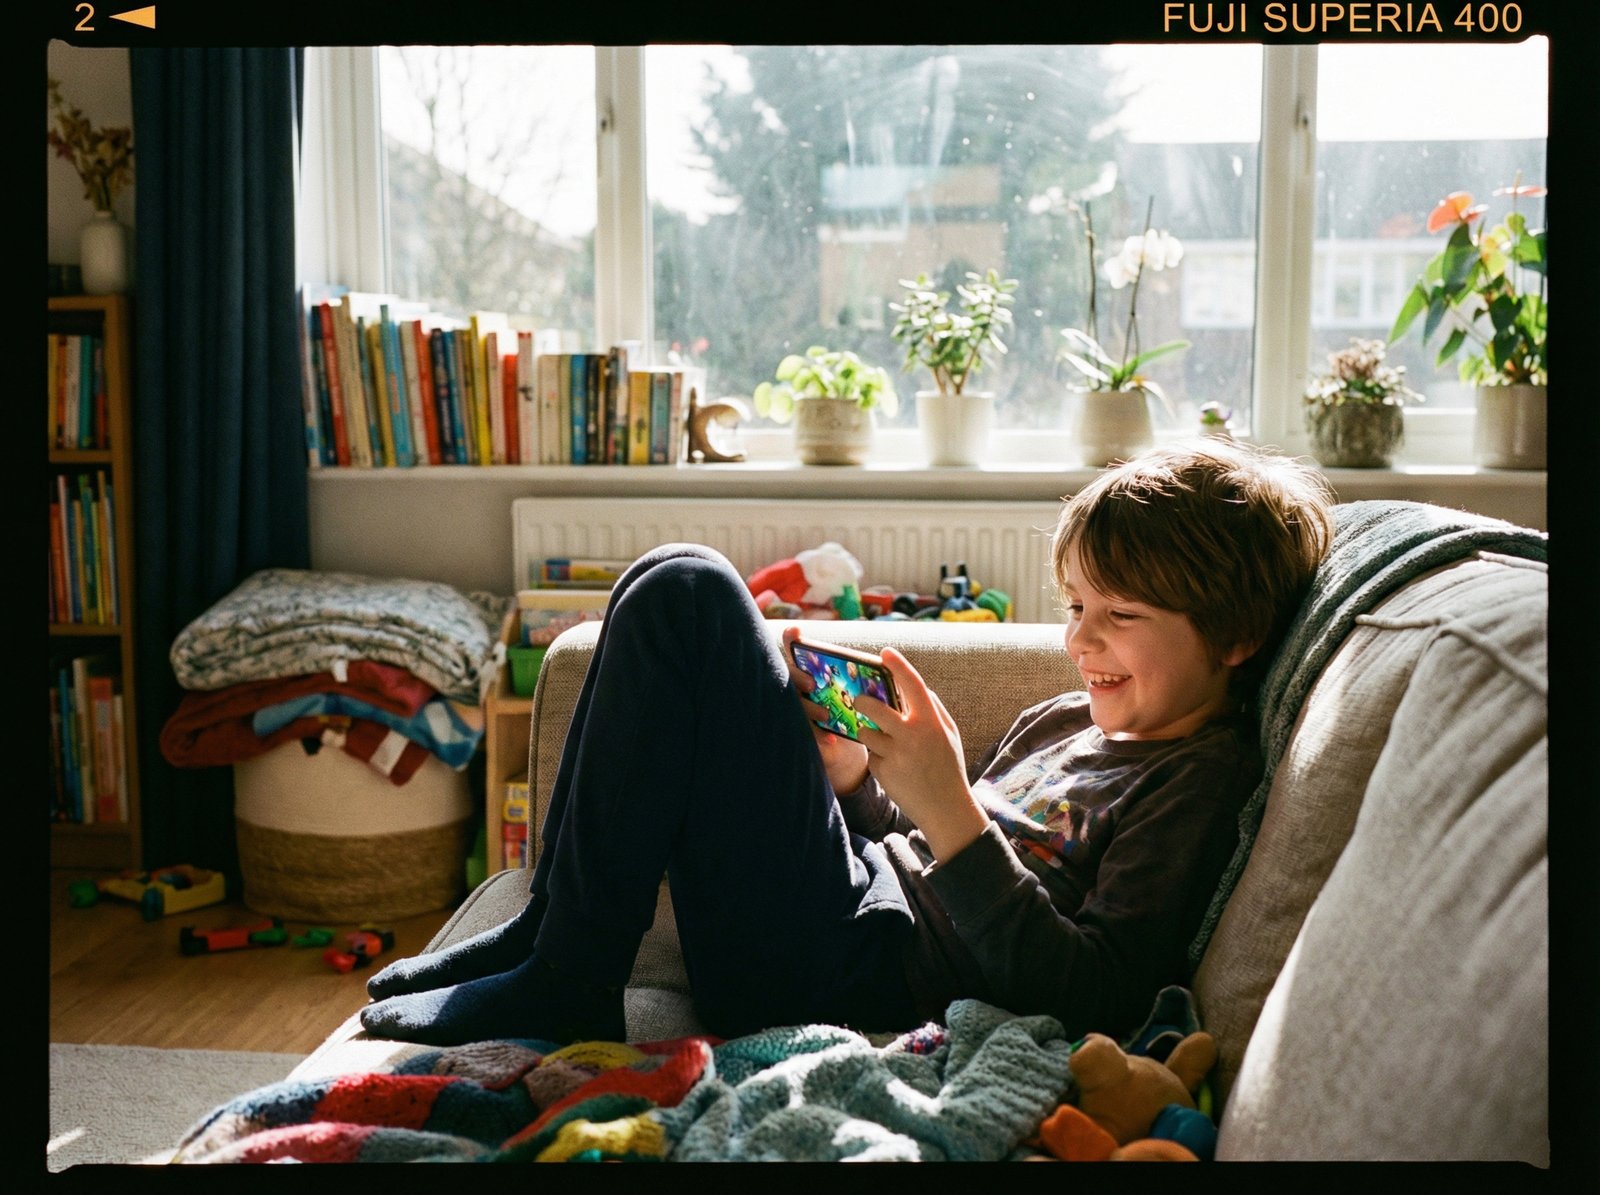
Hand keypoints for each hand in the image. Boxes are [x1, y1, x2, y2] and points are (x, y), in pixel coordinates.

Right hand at [780, 625, 869, 793]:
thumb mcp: (865, 694)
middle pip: (790, 677)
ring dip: (809, 708)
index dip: (793, 641)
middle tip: (813, 684)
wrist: (852, 753)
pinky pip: (804, 732)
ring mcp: (798, 711)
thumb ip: (865, 680)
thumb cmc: (860, 715)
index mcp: (814, 673)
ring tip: (826, 715)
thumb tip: (886, 665)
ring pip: (795, 705)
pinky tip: (831, 738)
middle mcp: (800, 690)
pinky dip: (818, 735)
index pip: (797, 651)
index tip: (796, 631)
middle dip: (798, 677)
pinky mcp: (802, 735)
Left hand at [855, 647, 987, 861]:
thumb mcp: (950, 735)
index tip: (885, 652)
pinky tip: (894, 768)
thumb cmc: (948, 767)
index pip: (913, 684)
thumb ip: (935, 709)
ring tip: (881, 742)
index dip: (898, 665)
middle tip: (859, 700)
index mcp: (931, 721)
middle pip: (873, 706)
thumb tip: (919, 687)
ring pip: (866, 732)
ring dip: (868, 733)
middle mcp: (912, 734)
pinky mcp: (883, 772)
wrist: (945, 809)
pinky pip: (871, 757)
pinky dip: (877, 759)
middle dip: (861, 701)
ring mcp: (896, 754)